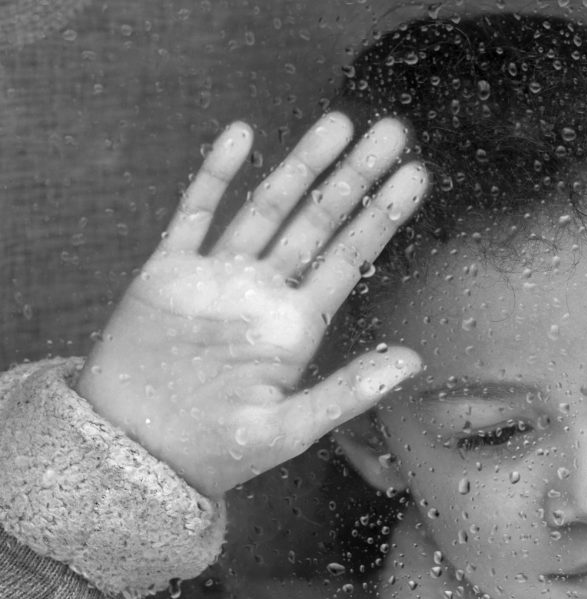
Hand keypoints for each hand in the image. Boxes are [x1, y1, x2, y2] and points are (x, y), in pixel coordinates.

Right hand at [76, 113, 426, 496]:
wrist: (134, 452)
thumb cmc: (215, 448)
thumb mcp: (290, 428)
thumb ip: (349, 391)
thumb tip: (414, 360)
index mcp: (297, 325)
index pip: (350, 257)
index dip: (384, 215)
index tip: (416, 176)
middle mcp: (264, 291)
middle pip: (319, 220)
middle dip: (356, 176)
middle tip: (392, 131)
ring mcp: (218, 276)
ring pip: (267, 207)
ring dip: (300, 164)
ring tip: (338, 122)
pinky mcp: (168, 271)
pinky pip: (194, 212)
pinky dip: (215, 174)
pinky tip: (242, 134)